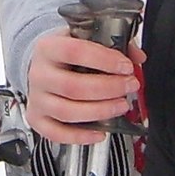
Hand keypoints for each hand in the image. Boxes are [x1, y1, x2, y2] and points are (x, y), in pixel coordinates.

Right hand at [25, 32, 143, 144]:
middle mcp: (39, 74)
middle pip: (73, 87)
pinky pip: (58, 134)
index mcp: (48, 48)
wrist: (42, 68)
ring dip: (101, 111)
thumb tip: (137, 56)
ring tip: (121, 105)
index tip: (126, 66)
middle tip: (129, 86)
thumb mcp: (85, 39)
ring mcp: (37, 99)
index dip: (104, 60)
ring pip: (68, 112)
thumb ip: (112, 43)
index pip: (75, 52)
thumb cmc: (66, 55)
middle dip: (109, 88)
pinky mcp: (38, 119)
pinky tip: (101, 131)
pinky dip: (81, 136)